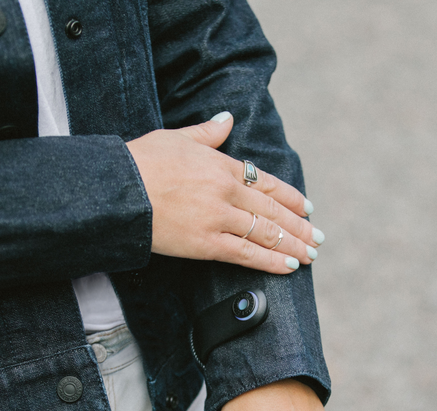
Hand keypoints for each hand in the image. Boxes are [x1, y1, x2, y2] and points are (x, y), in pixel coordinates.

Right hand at [126, 113, 322, 274]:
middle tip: (317, 237)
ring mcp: (219, 219)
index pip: (266, 182)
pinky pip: (246, 254)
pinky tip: (288, 266)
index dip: (290, 197)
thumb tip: (227, 119)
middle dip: (299, 226)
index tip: (306, 208)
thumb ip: (208, 132)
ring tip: (310, 255)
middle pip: (272, 211)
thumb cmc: (141, 161)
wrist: (118, 190)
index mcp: (221, 165)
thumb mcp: (176, 138)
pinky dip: (270, 261)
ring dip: (292, 245)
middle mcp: (227, 192)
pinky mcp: (206, 244)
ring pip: (266, 234)